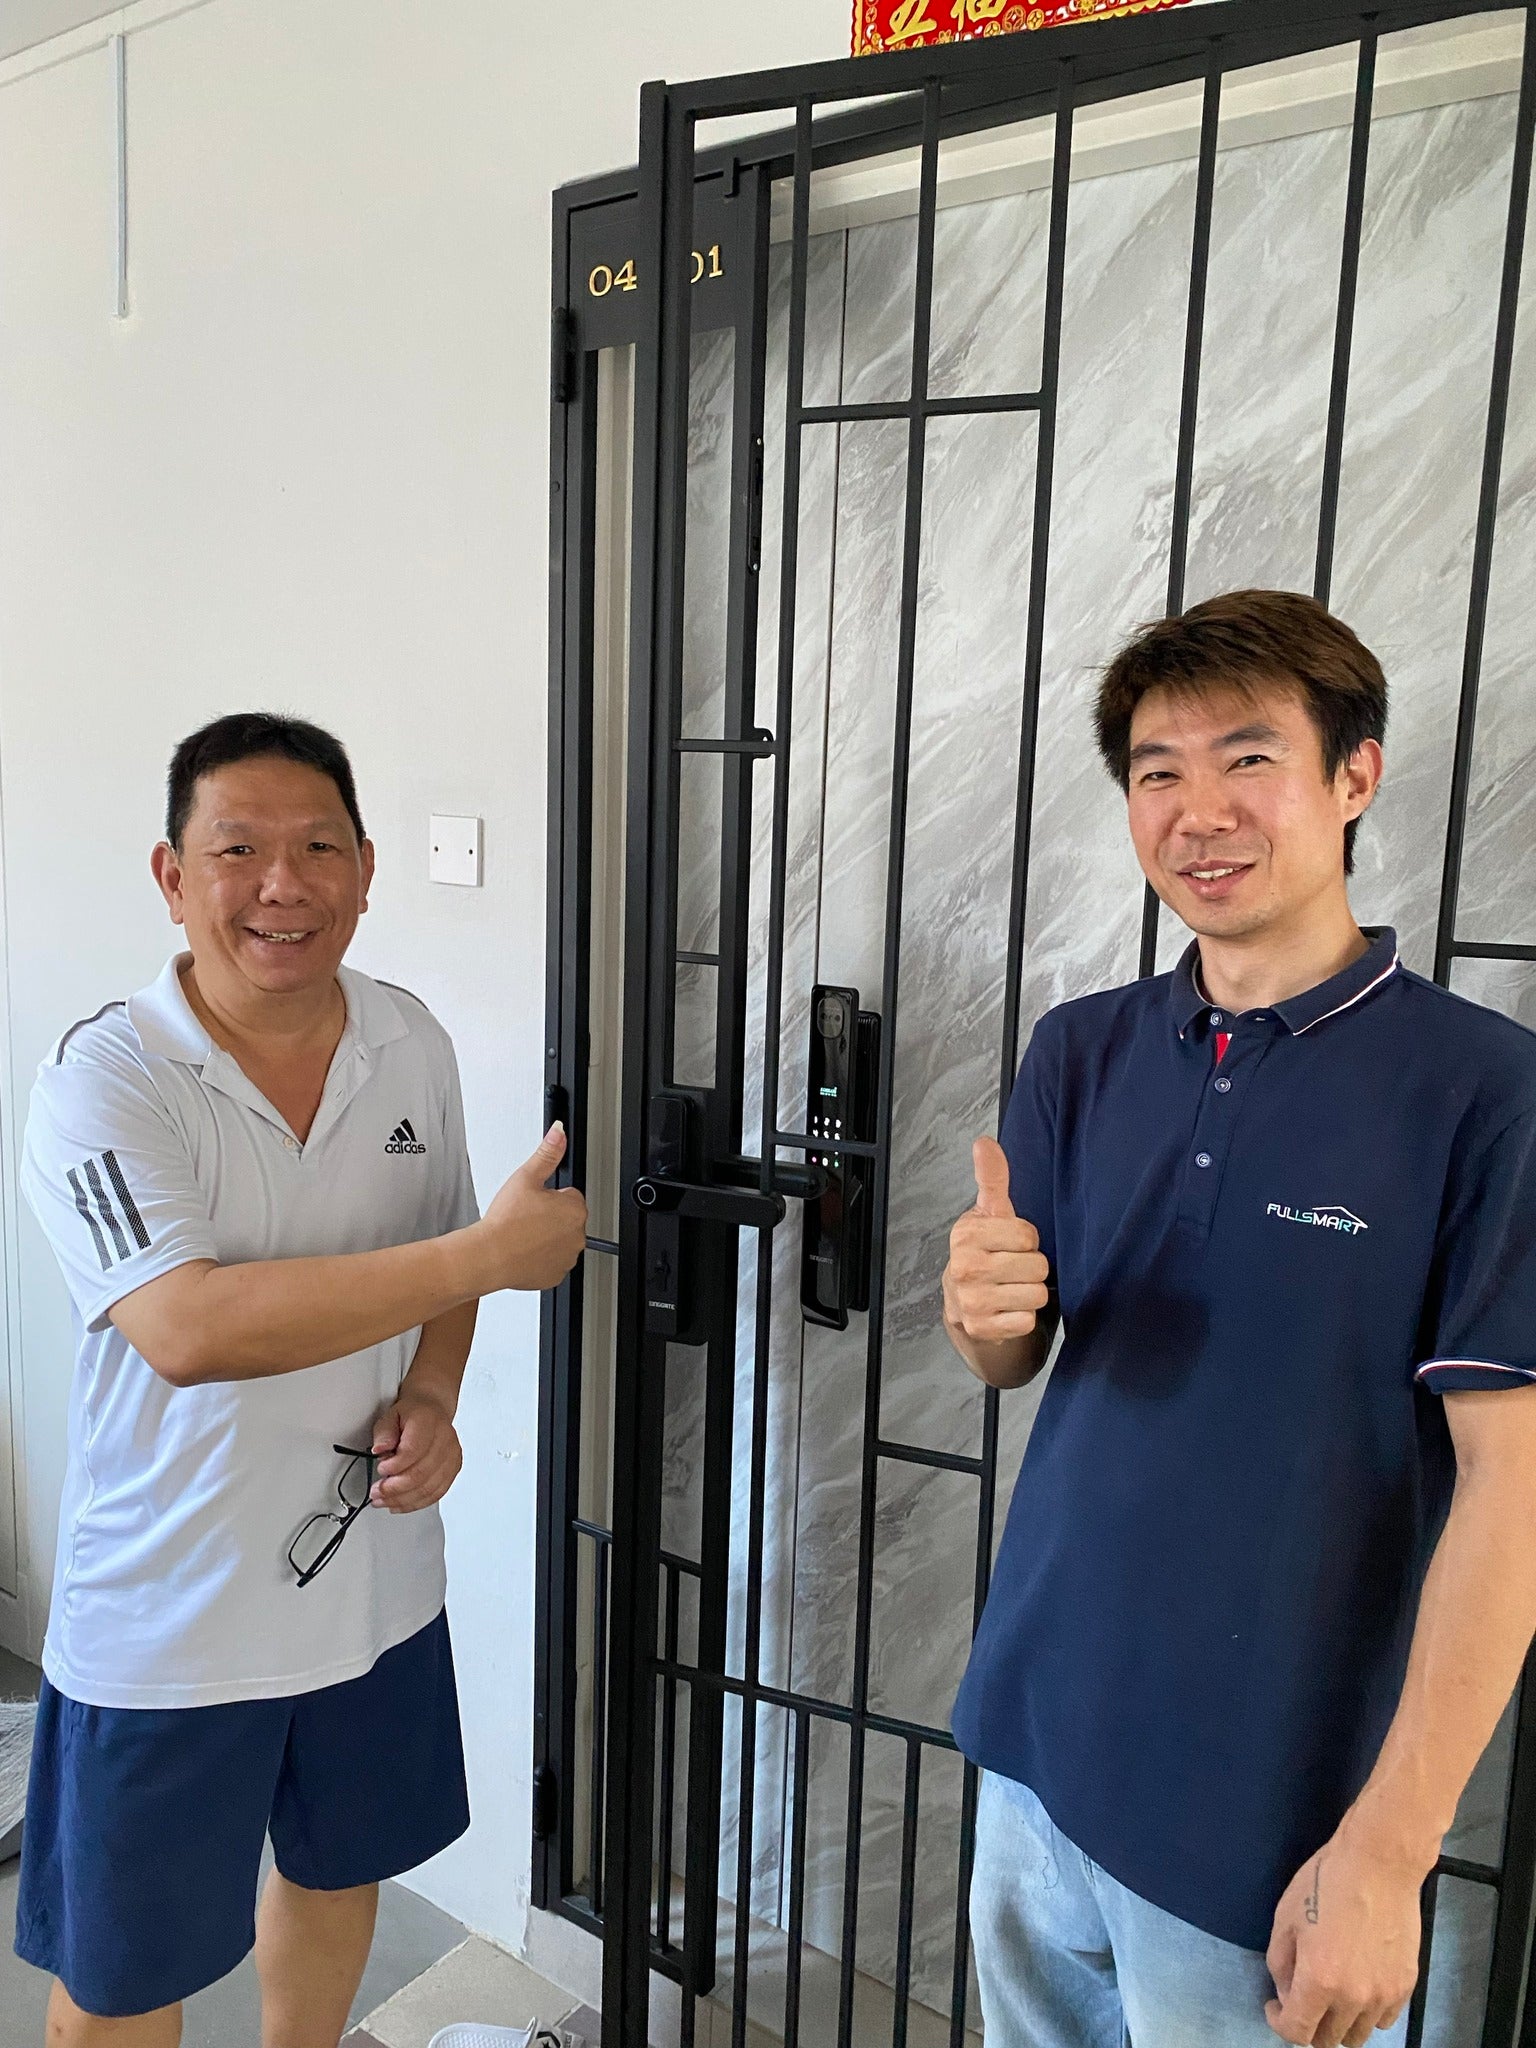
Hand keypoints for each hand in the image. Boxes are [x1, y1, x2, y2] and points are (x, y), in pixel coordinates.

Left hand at [369, 1385, 461, 1512]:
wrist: (432, 1411)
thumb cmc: (412, 1414)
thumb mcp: (390, 1416)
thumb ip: (383, 1432)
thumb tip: (380, 1449)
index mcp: (428, 1422)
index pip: (413, 1451)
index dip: (394, 1466)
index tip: (380, 1469)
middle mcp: (445, 1439)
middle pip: (421, 1474)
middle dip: (394, 1488)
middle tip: (377, 1492)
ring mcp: (451, 1456)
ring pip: (429, 1488)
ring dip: (403, 1500)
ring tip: (384, 1501)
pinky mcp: (453, 1469)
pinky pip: (436, 1493)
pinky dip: (416, 1503)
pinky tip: (400, 1504)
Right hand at [475, 1123, 587, 1291]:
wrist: (489, 1256)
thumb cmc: (506, 1220)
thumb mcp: (526, 1177)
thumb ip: (547, 1152)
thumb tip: (559, 1132)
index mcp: (575, 1209)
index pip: (569, 1196)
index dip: (549, 1197)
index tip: (533, 1202)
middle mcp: (578, 1236)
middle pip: (565, 1219)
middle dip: (550, 1217)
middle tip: (525, 1218)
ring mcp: (568, 1258)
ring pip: (558, 1241)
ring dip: (545, 1237)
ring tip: (522, 1234)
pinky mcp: (555, 1276)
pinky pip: (551, 1262)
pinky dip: (539, 1258)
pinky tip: (523, 1250)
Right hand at [942, 1137, 1050, 1345]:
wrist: (966, 1305)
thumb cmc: (985, 1252)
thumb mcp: (990, 1213)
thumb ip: (992, 1178)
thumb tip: (985, 1142)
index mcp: (966, 1235)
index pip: (1027, 1235)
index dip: (1027, 1240)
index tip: (1010, 1244)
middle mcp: (963, 1268)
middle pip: (1035, 1266)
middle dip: (1031, 1268)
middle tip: (1013, 1269)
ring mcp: (970, 1301)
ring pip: (1036, 1294)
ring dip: (1031, 1293)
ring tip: (1012, 1289)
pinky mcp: (981, 1329)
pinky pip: (1026, 1321)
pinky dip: (1023, 1318)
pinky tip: (1007, 1310)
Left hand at [1264, 1831, 1423, 2047]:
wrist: (1379, 1864)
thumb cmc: (1326, 1883)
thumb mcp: (1285, 1917)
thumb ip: (1280, 1964)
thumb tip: (1286, 1992)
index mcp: (1320, 1982)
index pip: (1297, 2032)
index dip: (1279, 2023)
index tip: (1274, 2005)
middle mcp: (1354, 1999)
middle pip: (1327, 2039)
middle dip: (1307, 2024)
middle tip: (1300, 1996)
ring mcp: (1384, 1996)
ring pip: (1357, 2034)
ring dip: (1338, 2022)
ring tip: (1330, 1993)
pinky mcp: (1406, 1986)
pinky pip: (1383, 2020)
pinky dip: (1366, 2014)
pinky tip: (1357, 1987)